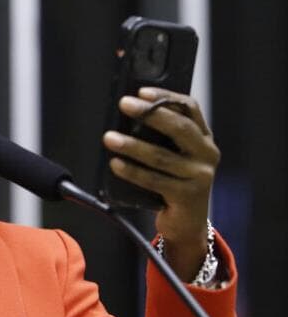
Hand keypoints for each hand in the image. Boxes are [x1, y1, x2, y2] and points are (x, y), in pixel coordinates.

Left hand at [102, 87, 220, 281]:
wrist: (186, 224)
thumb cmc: (173, 184)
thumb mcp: (174, 157)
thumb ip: (160, 139)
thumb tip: (127, 116)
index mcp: (204, 139)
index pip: (190, 108)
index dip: (166, 97)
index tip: (141, 92)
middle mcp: (206, 154)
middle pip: (178, 128)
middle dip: (149, 114)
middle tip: (124, 104)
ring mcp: (199, 176)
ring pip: (161, 156)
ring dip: (132, 145)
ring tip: (109, 138)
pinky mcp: (187, 196)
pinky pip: (154, 180)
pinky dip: (132, 171)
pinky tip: (116, 164)